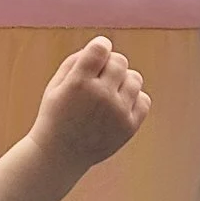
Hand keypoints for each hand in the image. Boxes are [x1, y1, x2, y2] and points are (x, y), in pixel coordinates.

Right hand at [32, 38, 149, 175]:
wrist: (60, 155)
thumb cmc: (56, 115)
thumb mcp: (55, 85)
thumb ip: (76, 61)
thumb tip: (103, 46)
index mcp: (79, 83)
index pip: (101, 48)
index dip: (101, 46)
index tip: (98, 52)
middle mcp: (101, 96)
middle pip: (120, 61)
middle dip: (111, 64)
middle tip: (100, 76)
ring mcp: (118, 112)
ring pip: (135, 78)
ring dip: (123, 80)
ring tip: (110, 91)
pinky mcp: (129, 127)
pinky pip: (144, 100)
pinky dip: (134, 99)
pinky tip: (119, 105)